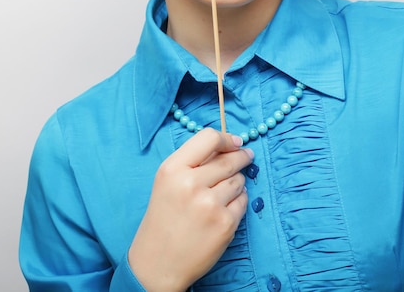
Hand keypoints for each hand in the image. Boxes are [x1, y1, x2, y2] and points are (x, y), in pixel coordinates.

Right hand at [128, 128, 252, 291]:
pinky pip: (243, 200)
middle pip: (229, 159)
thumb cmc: (164, 218)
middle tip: (247, 156)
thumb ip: (194, 161)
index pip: (209, 138)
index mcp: (172, 170)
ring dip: (237, 182)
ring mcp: (210, 205)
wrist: (156, 264)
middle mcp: (191, 185)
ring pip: (239, 180)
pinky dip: (239, 201)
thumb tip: (230, 145)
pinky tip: (224, 207)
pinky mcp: (225, 224)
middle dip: (241, 157)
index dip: (227, 139)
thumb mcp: (167, 181)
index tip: (237, 142)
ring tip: (222, 192)